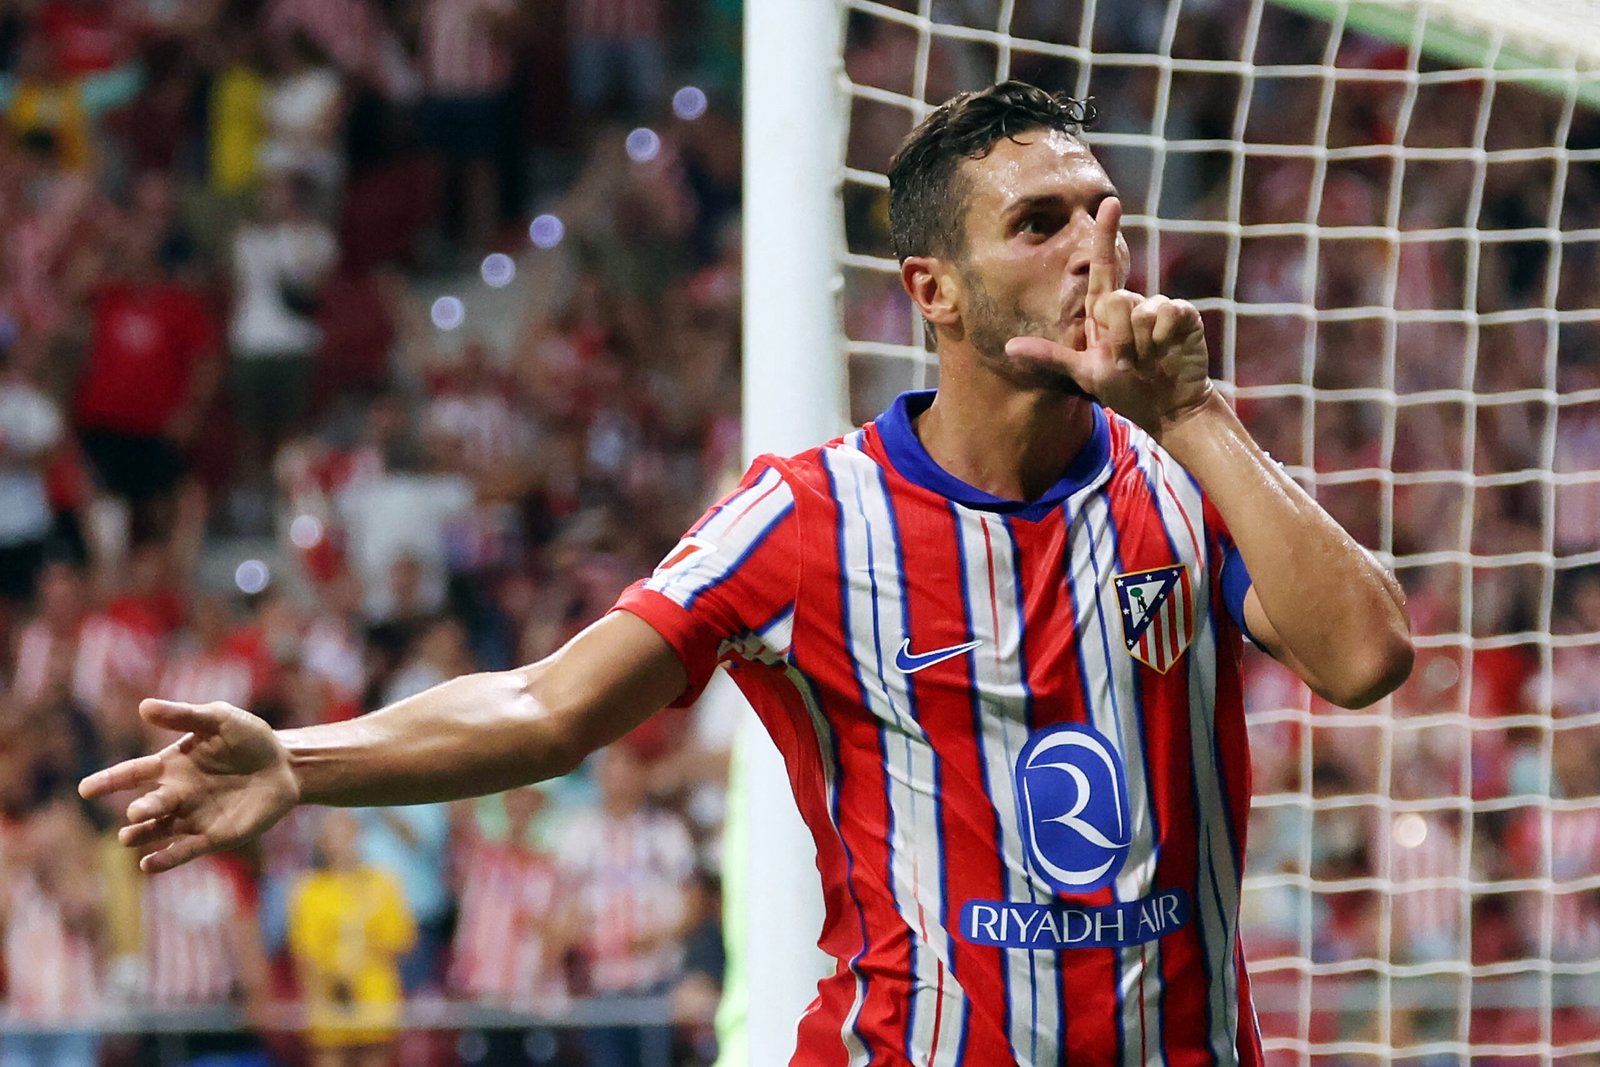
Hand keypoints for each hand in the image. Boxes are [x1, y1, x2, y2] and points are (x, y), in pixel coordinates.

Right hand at [79, 700, 300, 873]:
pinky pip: (185, 850)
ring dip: (144, 836)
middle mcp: (176, 794)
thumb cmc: (249, 739)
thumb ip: (183, 716)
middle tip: (136, 812)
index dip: (109, 780)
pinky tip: (148, 864)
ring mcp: (193, 817)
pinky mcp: (215, 836)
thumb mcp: (219, 719)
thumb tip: (144, 706)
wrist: (285, 764)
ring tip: (128, 838)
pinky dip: (167, 859)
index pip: (133, 774)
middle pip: (150, 804)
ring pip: (160, 830)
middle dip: (142, 809)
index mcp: (171, 766)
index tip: (85, 789)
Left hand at [1006, 197, 1215, 438]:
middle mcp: (1131, 303)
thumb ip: (1050, 357)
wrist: (1168, 406)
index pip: (1104, 266)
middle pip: (1117, 299)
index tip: (1109, 202)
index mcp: (1105, 310)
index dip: (1105, 234)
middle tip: (1126, 363)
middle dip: (1119, 338)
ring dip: (1140, 344)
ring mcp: (1158, 308)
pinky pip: (1168, 314)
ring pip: (1141, 311)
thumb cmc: (1125, 388)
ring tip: (1148, 360)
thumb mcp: (1083, 373)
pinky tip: (1168, 350)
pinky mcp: (1183, 315)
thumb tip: (1008, 348)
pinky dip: (1164, 337)